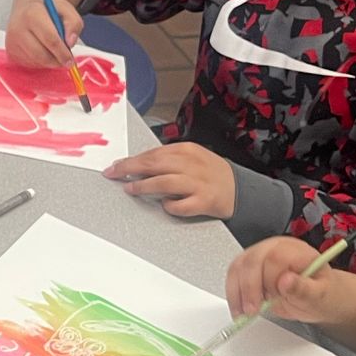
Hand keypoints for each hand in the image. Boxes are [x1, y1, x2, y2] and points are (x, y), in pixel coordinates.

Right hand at [4, 0, 81, 69]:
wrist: (26, 6)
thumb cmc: (47, 9)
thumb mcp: (66, 9)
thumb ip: (73, 24)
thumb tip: (70, 43)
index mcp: (32, 13)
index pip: (50, 39)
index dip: (63, 53)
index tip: (71, 61)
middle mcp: (17, 28)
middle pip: (41, 54)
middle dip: (56, 61)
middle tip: (66, 61)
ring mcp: (12, 41)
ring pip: (35, 61)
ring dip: (49, 62)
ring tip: (54, 51)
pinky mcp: (10, 51)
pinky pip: (29, 64)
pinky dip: (40, 62)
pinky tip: (43, 51)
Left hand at [104, 141, 235, 219]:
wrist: (241, 189)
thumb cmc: (211, 174)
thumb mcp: (191, 158)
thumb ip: (167, 160)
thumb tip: (136, 165)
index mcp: (187, 151)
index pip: (153, 153)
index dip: (131, 160)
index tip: (116, 166)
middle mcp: (192, 165)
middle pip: (155, 164)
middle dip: (130, 168)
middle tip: (114, 174)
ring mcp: (198, 184)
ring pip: (165, 182)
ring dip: (144, 185)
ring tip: (130, 188)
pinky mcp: (204, 201)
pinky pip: (181, 205)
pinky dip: (170, 205)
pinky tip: (164, 205)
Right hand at [227, 235, 347, 324]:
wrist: (316, 296)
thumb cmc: (321, 293)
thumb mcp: (320, 295)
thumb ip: (303, 288)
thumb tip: (286, 280)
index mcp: (295, 250)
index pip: (273, 258)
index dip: (268, 280)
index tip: (268, 301)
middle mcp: (275, 248)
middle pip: (251, 260)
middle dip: (248, 288)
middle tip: (252, 311)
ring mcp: (259, 256)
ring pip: (238, 267)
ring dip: (237, 293)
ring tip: (243, 314)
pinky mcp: (249, 267)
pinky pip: (233, 276)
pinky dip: (233, 295)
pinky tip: (239, 309)